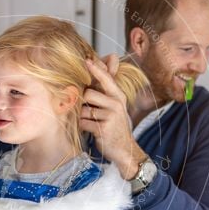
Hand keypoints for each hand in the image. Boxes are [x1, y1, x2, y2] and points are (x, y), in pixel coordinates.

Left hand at [80, 56, 146, 178]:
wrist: (125, 149)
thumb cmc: (115, 125)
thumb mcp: (115, 106)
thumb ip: (106, 90)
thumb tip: (100, 70)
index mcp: (118, 96)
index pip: (106, 78)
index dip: (96, 68)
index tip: (86, 60)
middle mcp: (116, 103)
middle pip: (88, 93)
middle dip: (84, 103)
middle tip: (90, 112)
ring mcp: (110, 116)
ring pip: (84, 110)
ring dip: (84, 118)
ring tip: (94, 124)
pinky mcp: (103, 128)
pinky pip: (83, 123)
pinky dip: (84, 128)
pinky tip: (93, 131)